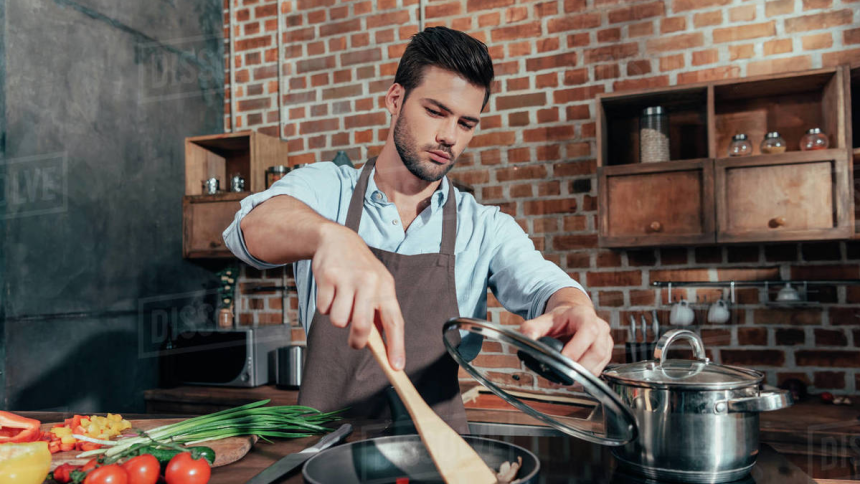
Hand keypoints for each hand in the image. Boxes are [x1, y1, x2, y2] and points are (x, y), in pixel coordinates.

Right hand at [312, 223, 405, 369]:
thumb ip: (378, 313)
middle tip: (354, 342)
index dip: (396, 346)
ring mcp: (347, 279)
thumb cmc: (359, 269)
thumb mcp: (377, 285)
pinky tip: (330, 291)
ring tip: (341, 302)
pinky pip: (322, 309)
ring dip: (337, 318)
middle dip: (356, 341)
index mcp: (386, 288)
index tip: (396, 367)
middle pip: (361, 326)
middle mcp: (369, 283)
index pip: (394, 321)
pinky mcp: (327, 277)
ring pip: (338, 321)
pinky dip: (324, 306)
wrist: (336, 239)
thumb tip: (381, 347)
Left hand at [519, 305, 612, 374]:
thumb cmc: (560, 319)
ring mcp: (605, 342)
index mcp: (585, 316)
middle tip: (560, 375)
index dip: (577, 348)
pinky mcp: (605, 354)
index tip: (563, 359)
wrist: (572, 318)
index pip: (588, 331)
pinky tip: (569, 379)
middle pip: (597, 351)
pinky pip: (598, 371)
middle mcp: (600, 328)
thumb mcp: (544, 319)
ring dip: (581, 376)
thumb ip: (532, 328)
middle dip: (579, 367)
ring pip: (599, 364)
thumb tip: (526, 339)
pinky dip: (583, 378)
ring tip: (562, 379)